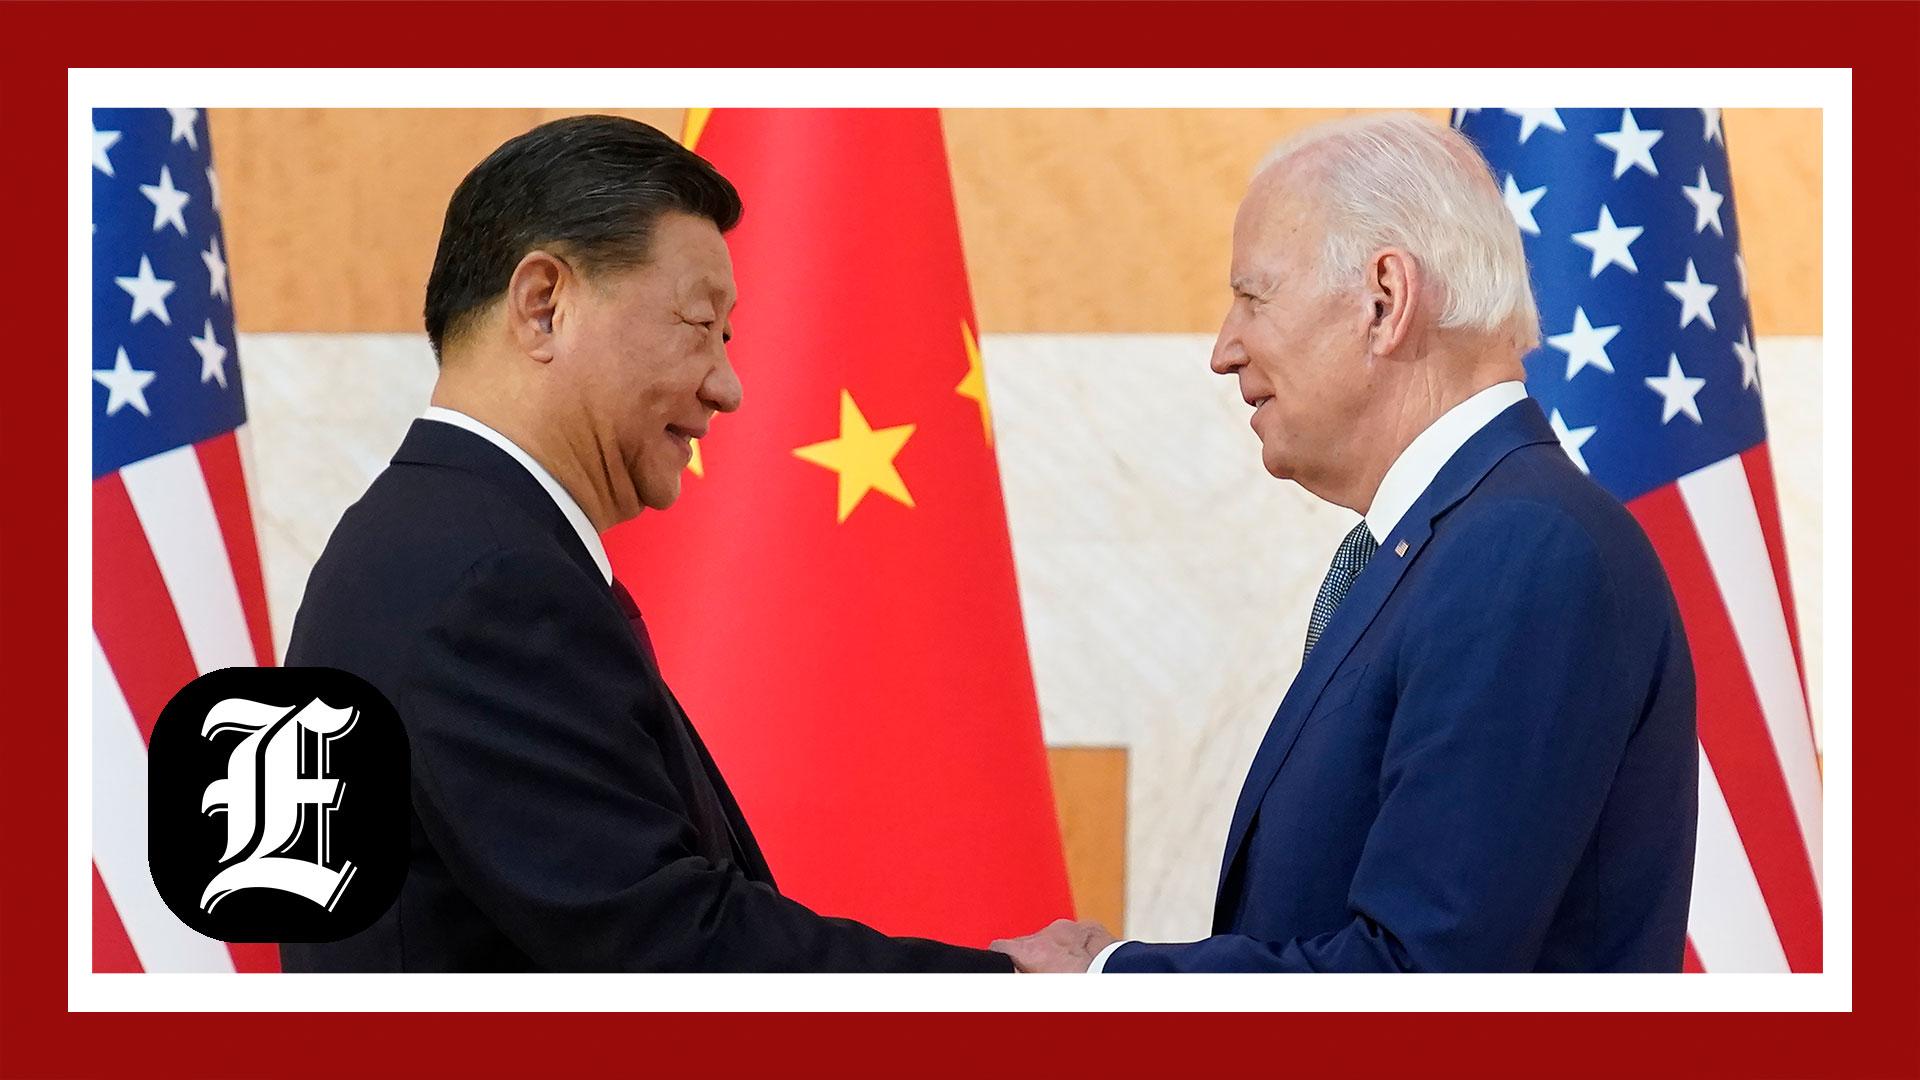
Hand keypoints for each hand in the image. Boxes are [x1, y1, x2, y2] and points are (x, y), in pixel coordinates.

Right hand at [989, 918, 1115, 972]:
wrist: (1117, 979)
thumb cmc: (1079, 984)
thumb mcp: (1040, 986)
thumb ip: (1022, 975)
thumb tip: (1016, 973)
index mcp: (1030, 952)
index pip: (998, 947)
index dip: (1000, 959)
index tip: (1004, 968)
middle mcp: (1047, 934)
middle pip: (1026, 943)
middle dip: (1029, 958)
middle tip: (1040, 977)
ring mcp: (1070, 928)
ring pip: (1052, 939)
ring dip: (1054, 953)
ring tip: (1066, 974)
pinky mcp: (1090, 928)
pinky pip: (1075, 936)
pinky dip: (1075, 948)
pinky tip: (1084, 964)